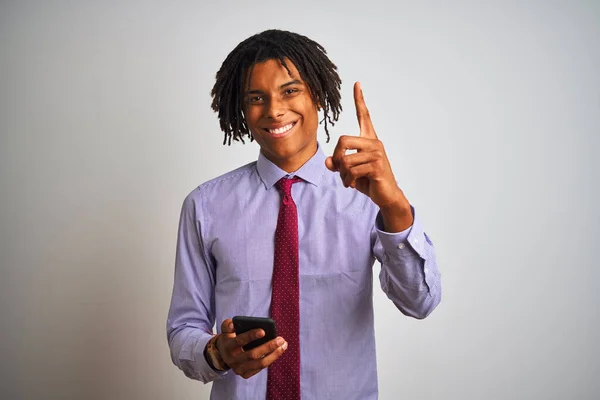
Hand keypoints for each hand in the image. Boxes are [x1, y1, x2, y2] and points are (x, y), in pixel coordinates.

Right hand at [216, 319, 286, 378]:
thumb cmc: (229, 339)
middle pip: (253, 354)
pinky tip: (278, 351)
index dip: (251, 336)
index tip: (263, 331)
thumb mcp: (225, 331)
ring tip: (284, 345)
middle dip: (268, 346)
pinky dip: (271, 359)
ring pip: (260, 364)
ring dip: (274, 354)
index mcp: (228, 346)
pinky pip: (261, 368)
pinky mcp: (245, 374)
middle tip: (280, 339)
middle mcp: (233, 360)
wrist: (222, 355)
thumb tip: (233, 323)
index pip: (240, 341)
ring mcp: (239, 369)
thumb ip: (228, 325)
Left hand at [325, 82, 409, 212]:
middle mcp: (374, 143)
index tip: (356, 84)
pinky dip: (347, 180)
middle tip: (339, 170)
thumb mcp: (349, 172)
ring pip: (345, 160)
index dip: (359, 100)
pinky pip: (352, 171)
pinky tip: (352, 184)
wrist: (386, 196)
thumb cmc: (368, 181)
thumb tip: (328, 161)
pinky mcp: (377, 166)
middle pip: (342, 140)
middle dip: (336, 157)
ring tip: (348, 181)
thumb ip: (338, 165)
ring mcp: (377, 154)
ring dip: (342, 174)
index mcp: (369, 139)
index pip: (364, 115)